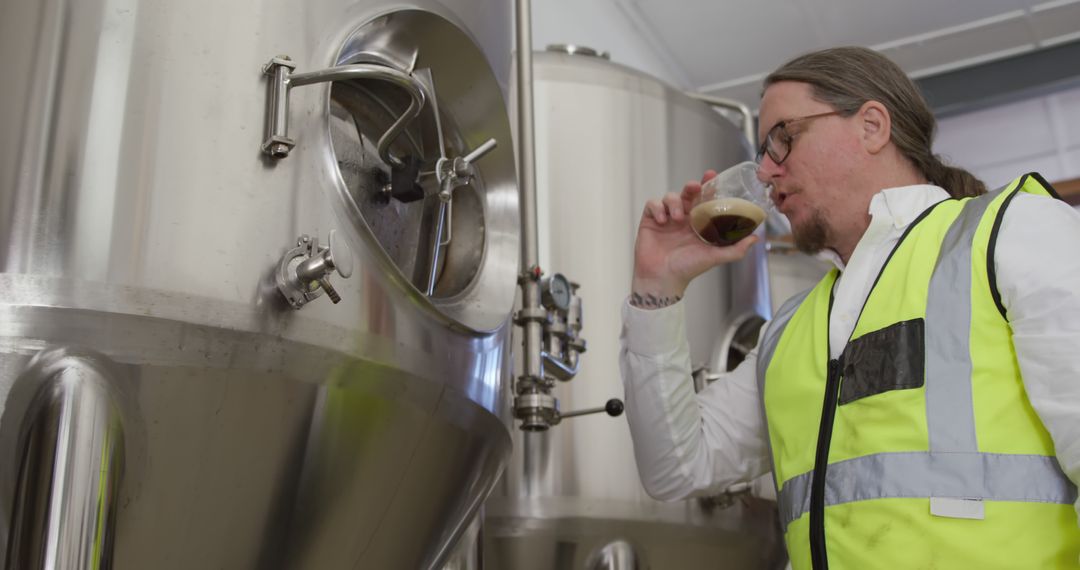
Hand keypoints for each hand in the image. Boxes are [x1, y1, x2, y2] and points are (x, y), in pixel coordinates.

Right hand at [631, 170, 758, 306]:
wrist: (663, 279)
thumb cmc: (688, 269)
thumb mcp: (714, 257)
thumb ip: (735, 249)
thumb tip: (755, 238)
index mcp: (698, 223)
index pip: (705, 199)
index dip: (708, 186)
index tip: (713, 176)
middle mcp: (683, 218)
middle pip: (688, 193)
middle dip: (692, 186)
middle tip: (695, 186)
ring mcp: (666, 218)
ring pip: (670, 197)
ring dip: (674, 202)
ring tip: (676, 218)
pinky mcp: (650, 221)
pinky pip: (652, 205)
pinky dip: (657, 208)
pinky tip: (662, 221)